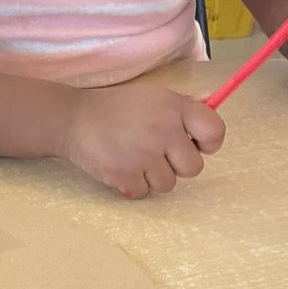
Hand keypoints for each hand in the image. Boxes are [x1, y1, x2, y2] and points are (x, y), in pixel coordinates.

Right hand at [61, 82, 225, 197]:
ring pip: (169, 184)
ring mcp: (144, 154)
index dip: (208, 142)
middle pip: (194, 167)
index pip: (215, 131)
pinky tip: (121, 165)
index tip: (193, 143)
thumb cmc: (116, 107)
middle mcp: (162, 129)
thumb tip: (212, 101)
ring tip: (134, 157)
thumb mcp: (152, 96)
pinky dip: (133, 184)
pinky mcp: (125, 174)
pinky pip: (144, 192)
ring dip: (153, 176)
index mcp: (173, 106)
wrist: (72, 118)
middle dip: (177, 164)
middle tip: (156, 152)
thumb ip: (182, 105)